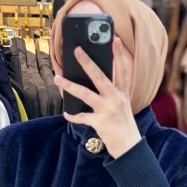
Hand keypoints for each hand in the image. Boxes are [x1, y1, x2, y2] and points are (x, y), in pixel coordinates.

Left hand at [54, 37, 141, 158]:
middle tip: (77, 50)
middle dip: (88, 62)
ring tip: (57, 78)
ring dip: (69, 86)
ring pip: (85, 94)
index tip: (115, 40)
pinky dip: (73, 116)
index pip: (122, 70)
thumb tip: (92, 82)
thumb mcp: (122, 106)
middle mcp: (116, 99)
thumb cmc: (123, 124)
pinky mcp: (100, 122)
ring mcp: (108, 110)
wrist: (129, 147)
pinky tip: (66, 114)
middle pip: (100, 76)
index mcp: (122, 93)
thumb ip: (112, 93)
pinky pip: (82, 117)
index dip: (119, 55)